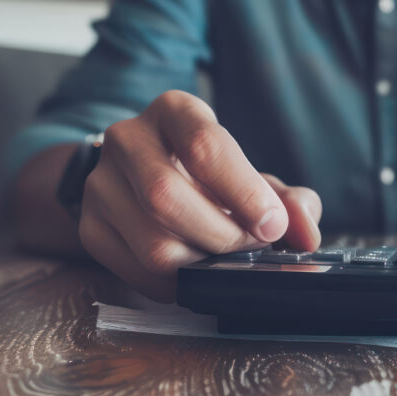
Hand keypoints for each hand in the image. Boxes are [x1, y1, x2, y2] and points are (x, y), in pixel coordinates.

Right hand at [79, 90, 321, 300]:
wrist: (149, 180)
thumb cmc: (214, 178)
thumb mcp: (256, 177)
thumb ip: (290, 202)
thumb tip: (306, 235)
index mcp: (175, 112)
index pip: (204, 147)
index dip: (245, 193)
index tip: (272, 225)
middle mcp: (127, 139)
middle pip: (167, 197)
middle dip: (223, 235)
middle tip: (252, 246)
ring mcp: (101, 185)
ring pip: (152, 243)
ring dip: (204, 264)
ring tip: (227, 258)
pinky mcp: (90, 228)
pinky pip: (137, 272)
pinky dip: (179, 283)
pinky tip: (199, 271)